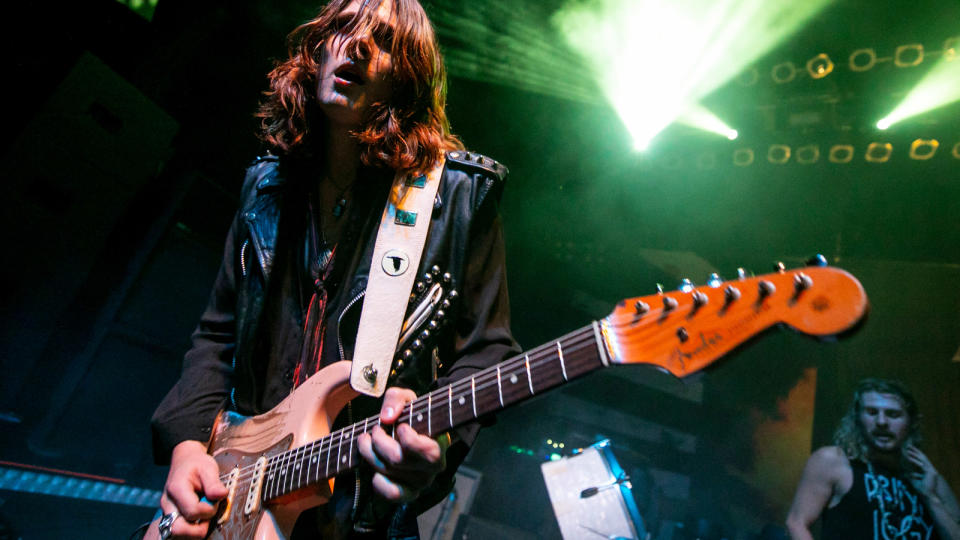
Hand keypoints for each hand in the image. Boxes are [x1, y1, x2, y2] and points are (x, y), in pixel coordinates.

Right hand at [158, 440, 227, 538]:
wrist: (184, 462)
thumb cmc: (197, 464)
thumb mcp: (208, 468)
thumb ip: (214, 483)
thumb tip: (221, 495)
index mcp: (176, 489)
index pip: (192, 511)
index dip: (208, 510)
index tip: (215, 500)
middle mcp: (168, 504)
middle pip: (177, 529)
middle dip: (198, 529)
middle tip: (208, 516)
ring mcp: (167, 512)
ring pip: (176, 534)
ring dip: (193, 530)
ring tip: (203, 516)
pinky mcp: (169, 517)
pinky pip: (177, 532)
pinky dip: (189, 531)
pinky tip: (198, 520)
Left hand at [357, 387, 448, 501]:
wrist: (414, 431)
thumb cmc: (412, 414)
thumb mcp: (406, 398)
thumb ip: (396, 399)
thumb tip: (387, 418)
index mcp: (441, 444)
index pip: (427, 451)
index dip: (407, 438)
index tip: (399, 426)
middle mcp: (434, 466)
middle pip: (398, 460)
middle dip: (379, 442)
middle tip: (375, 429)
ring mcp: (422, 481)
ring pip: (389, 471)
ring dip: (370, 454)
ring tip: (365, 439)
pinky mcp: (409, 492)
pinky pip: (392, 493)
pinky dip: (378, 481)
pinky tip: (374, 467)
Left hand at [906, 444, 939, 496]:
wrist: (929, 495)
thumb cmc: (923, 490)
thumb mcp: (914, 481)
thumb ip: (911, 477)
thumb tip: (905, 474)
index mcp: (928, 471)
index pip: (922, 460)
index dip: (916, 454)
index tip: (910, 450)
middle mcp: (931, 469)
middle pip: (923, 457)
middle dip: (916, 451)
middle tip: (908, 446)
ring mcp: (932, 470)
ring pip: (922, 459)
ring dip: (914, 454)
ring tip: (907, 449)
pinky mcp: (931, 472)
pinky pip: (921, 465)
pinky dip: (914, 461)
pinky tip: (908, 457)